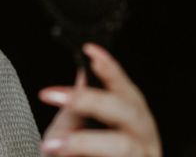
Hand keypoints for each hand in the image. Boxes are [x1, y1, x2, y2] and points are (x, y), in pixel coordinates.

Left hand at [38, 43, 160, 156]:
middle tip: (50, 94)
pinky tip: (59, 154)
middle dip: (90, 100)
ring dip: (84, 141)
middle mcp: (144, 143)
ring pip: (124, 145)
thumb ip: (80, 108)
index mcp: (134, 126)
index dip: (111, 69)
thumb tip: (81, 72)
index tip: (89, 50)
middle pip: (129, 112)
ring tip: (52, 144)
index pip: (127, 91)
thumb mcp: (75, 134)